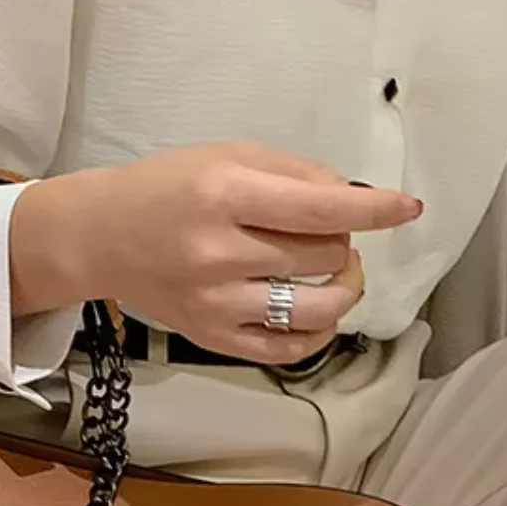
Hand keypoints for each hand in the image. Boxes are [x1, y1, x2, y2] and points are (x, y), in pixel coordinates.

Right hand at [10, 143, 420, 365]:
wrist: (99, 237)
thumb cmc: (167, 188)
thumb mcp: (226, 156)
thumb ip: (293, 174)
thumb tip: (354, 199)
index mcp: (226, 196)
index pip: (322, 210)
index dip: (375, 211)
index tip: (407, 209)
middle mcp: (221, 254)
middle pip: (323, 256)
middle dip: (341, 241)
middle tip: (324, 232)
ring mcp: (216, 303)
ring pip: (315, 308)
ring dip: (341, 288)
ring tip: (334, 272)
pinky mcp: (211, 337)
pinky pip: (286, 350)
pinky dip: (316, 333)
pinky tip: (317, 312)